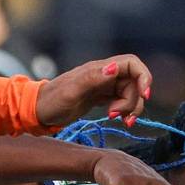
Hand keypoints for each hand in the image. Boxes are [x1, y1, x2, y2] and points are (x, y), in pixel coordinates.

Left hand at [36, 56, 153, 128]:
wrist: (39, 111)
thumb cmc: (52, 101)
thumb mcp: (72, 92)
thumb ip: (93, 79)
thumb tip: (114, 68)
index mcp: (99, 69)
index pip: (132, 64)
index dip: (144, 77)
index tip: (144, 96)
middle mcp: (104, 75)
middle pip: (133, 83)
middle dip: (133, 101)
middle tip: (118, 117)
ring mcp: (103, 86)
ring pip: (129, 93)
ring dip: (130, 108)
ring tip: (116, 120)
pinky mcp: (101, 97)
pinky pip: (121, 101)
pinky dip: (124, 111)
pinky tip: (116, 120)